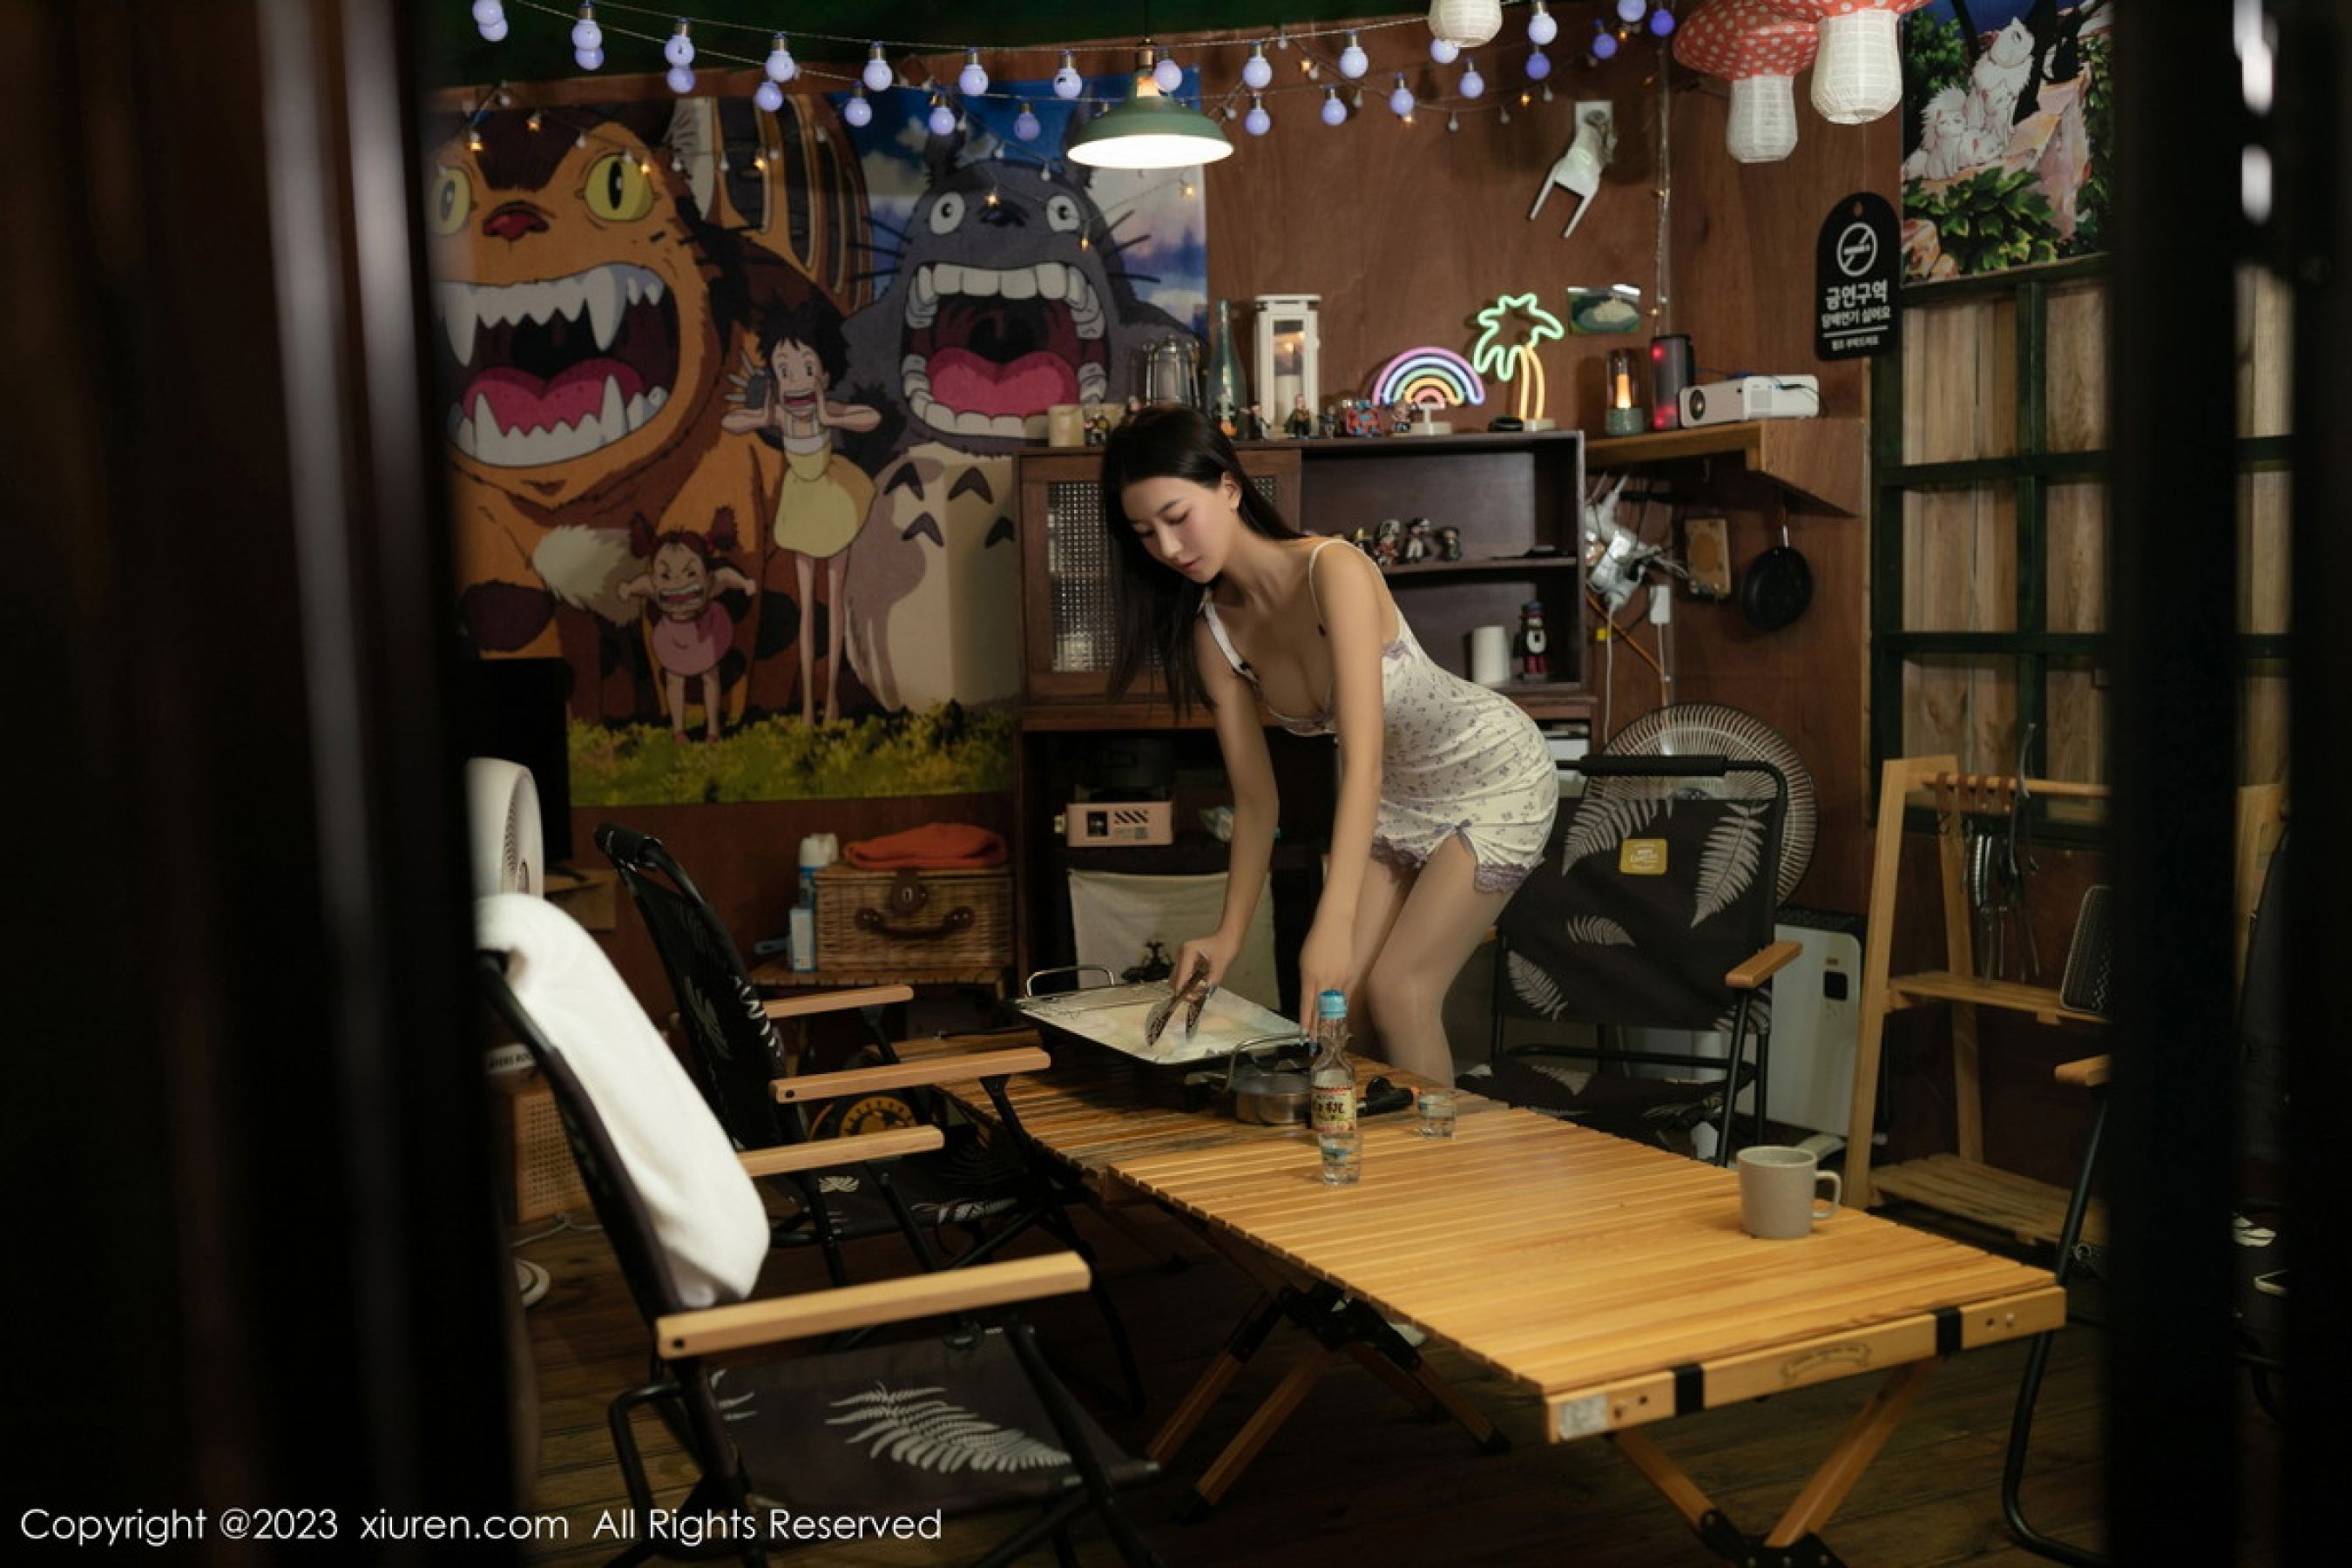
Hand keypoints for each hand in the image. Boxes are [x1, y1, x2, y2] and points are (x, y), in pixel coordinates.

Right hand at [1172, 933, 1238, 996]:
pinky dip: (1189, 983)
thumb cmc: (1225, 946)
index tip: (1189, 999)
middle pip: (1174, 979)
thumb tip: (1206, 990)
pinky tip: (1199, 986)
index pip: (1181, 975)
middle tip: (1197, 996)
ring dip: (1186, 988)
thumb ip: (1214, 977)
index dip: (1182, 989)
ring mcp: (1182, 957)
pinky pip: (1183, 976)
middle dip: (1183, 990)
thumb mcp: (1221, 963)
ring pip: (1177, 979)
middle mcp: (1182, 954)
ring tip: (1200, 991)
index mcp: (1188, 952)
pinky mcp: (1185, 961)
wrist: (1227, 937)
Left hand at [1295, 920, 1353, 1035]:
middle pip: (1322, 1010)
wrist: (1335, 925)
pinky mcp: (1351, 976)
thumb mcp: (1304, 963)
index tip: (1304, 1035)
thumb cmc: (1315, 941)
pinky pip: (1346, 996)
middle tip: (1316, 1042)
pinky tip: (1340, 1018)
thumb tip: (1311, 997)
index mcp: (1310, 978)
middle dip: (1319, 1027)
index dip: (1306, 1022)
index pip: (1307, 1005)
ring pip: (1335, 1006)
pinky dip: (1341, 1008)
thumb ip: (1307, 982)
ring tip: (1328, 1035)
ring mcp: (1341, 979)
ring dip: (1331, 1021)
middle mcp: (1326, 981)